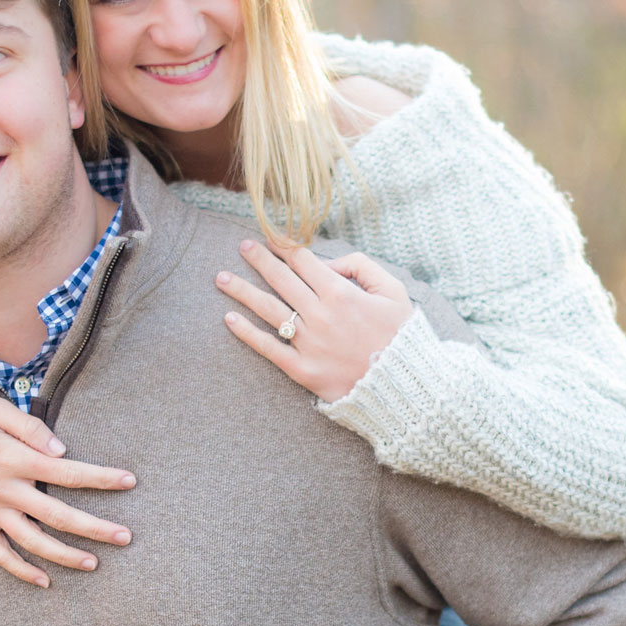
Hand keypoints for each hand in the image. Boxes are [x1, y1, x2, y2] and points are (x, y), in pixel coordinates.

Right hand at [0, 393, 135, 587]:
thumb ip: (31, 428)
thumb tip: (62, 450)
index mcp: (13, 458)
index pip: (68, 472)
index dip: (101, 478)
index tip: (129, 482)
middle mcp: (4, 489)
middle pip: (58, 515)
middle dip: (94, 528)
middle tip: (125, 537)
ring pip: (32, 542)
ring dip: (65, 555)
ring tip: (94, 563)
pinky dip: (20, 570)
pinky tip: (44, 581)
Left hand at [218, 239, 414, 403]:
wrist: (404, 386)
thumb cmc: (400, 336)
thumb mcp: (393, 292)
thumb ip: (362, 267)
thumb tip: (329, 263)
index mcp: (341, 293)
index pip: (303, 262)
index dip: (285, 246)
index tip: (271, 238)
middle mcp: (320, 315)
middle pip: (281, 280)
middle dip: (259, 260)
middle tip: (243, 246)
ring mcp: (309, 343)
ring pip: (268, 310)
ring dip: (242, 291)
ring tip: (221, 278)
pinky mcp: (302, 370)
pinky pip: (269, 348)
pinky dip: (247, 334)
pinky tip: (229, 320)